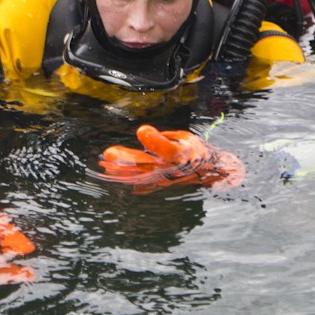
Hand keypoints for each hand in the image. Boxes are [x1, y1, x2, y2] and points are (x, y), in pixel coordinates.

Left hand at [92, 124, 244, 193]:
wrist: (207, 173)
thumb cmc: (194, 151)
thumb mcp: (185, 138)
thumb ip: (164, 138)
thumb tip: (143, 133)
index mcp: (181, 156)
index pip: (168, 149)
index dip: (155, 140)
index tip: (141, 130)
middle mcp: (171, 169)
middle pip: (148, 165)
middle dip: (128, 160)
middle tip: (109, 154)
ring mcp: (164, 179)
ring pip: (141, 176)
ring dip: (123, 171)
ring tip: (106, 165)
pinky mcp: (159, 185)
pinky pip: (141, 184)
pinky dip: (128, 179)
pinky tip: (113, 174)